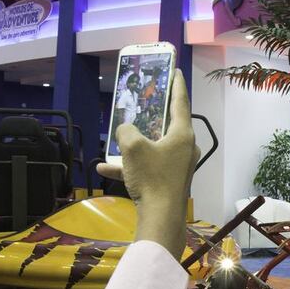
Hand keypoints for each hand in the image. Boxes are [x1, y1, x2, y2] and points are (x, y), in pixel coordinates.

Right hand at [97, 69, 199, 258]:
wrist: (161, 217)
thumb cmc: (152, 177)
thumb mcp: (132, 147)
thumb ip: (126, 131)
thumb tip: (126, 131)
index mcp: (183, 135)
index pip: (181, 102)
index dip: (177, 85)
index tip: (176, 71)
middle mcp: (186, 148)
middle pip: (166, 125)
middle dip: (150, 116)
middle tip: (142, 103)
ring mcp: (179, 166)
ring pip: (153, 148)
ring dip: (132, 146)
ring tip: (114, 141)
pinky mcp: (169, 181)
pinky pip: (148, 167)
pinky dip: (129, 167)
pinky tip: (104, 169)